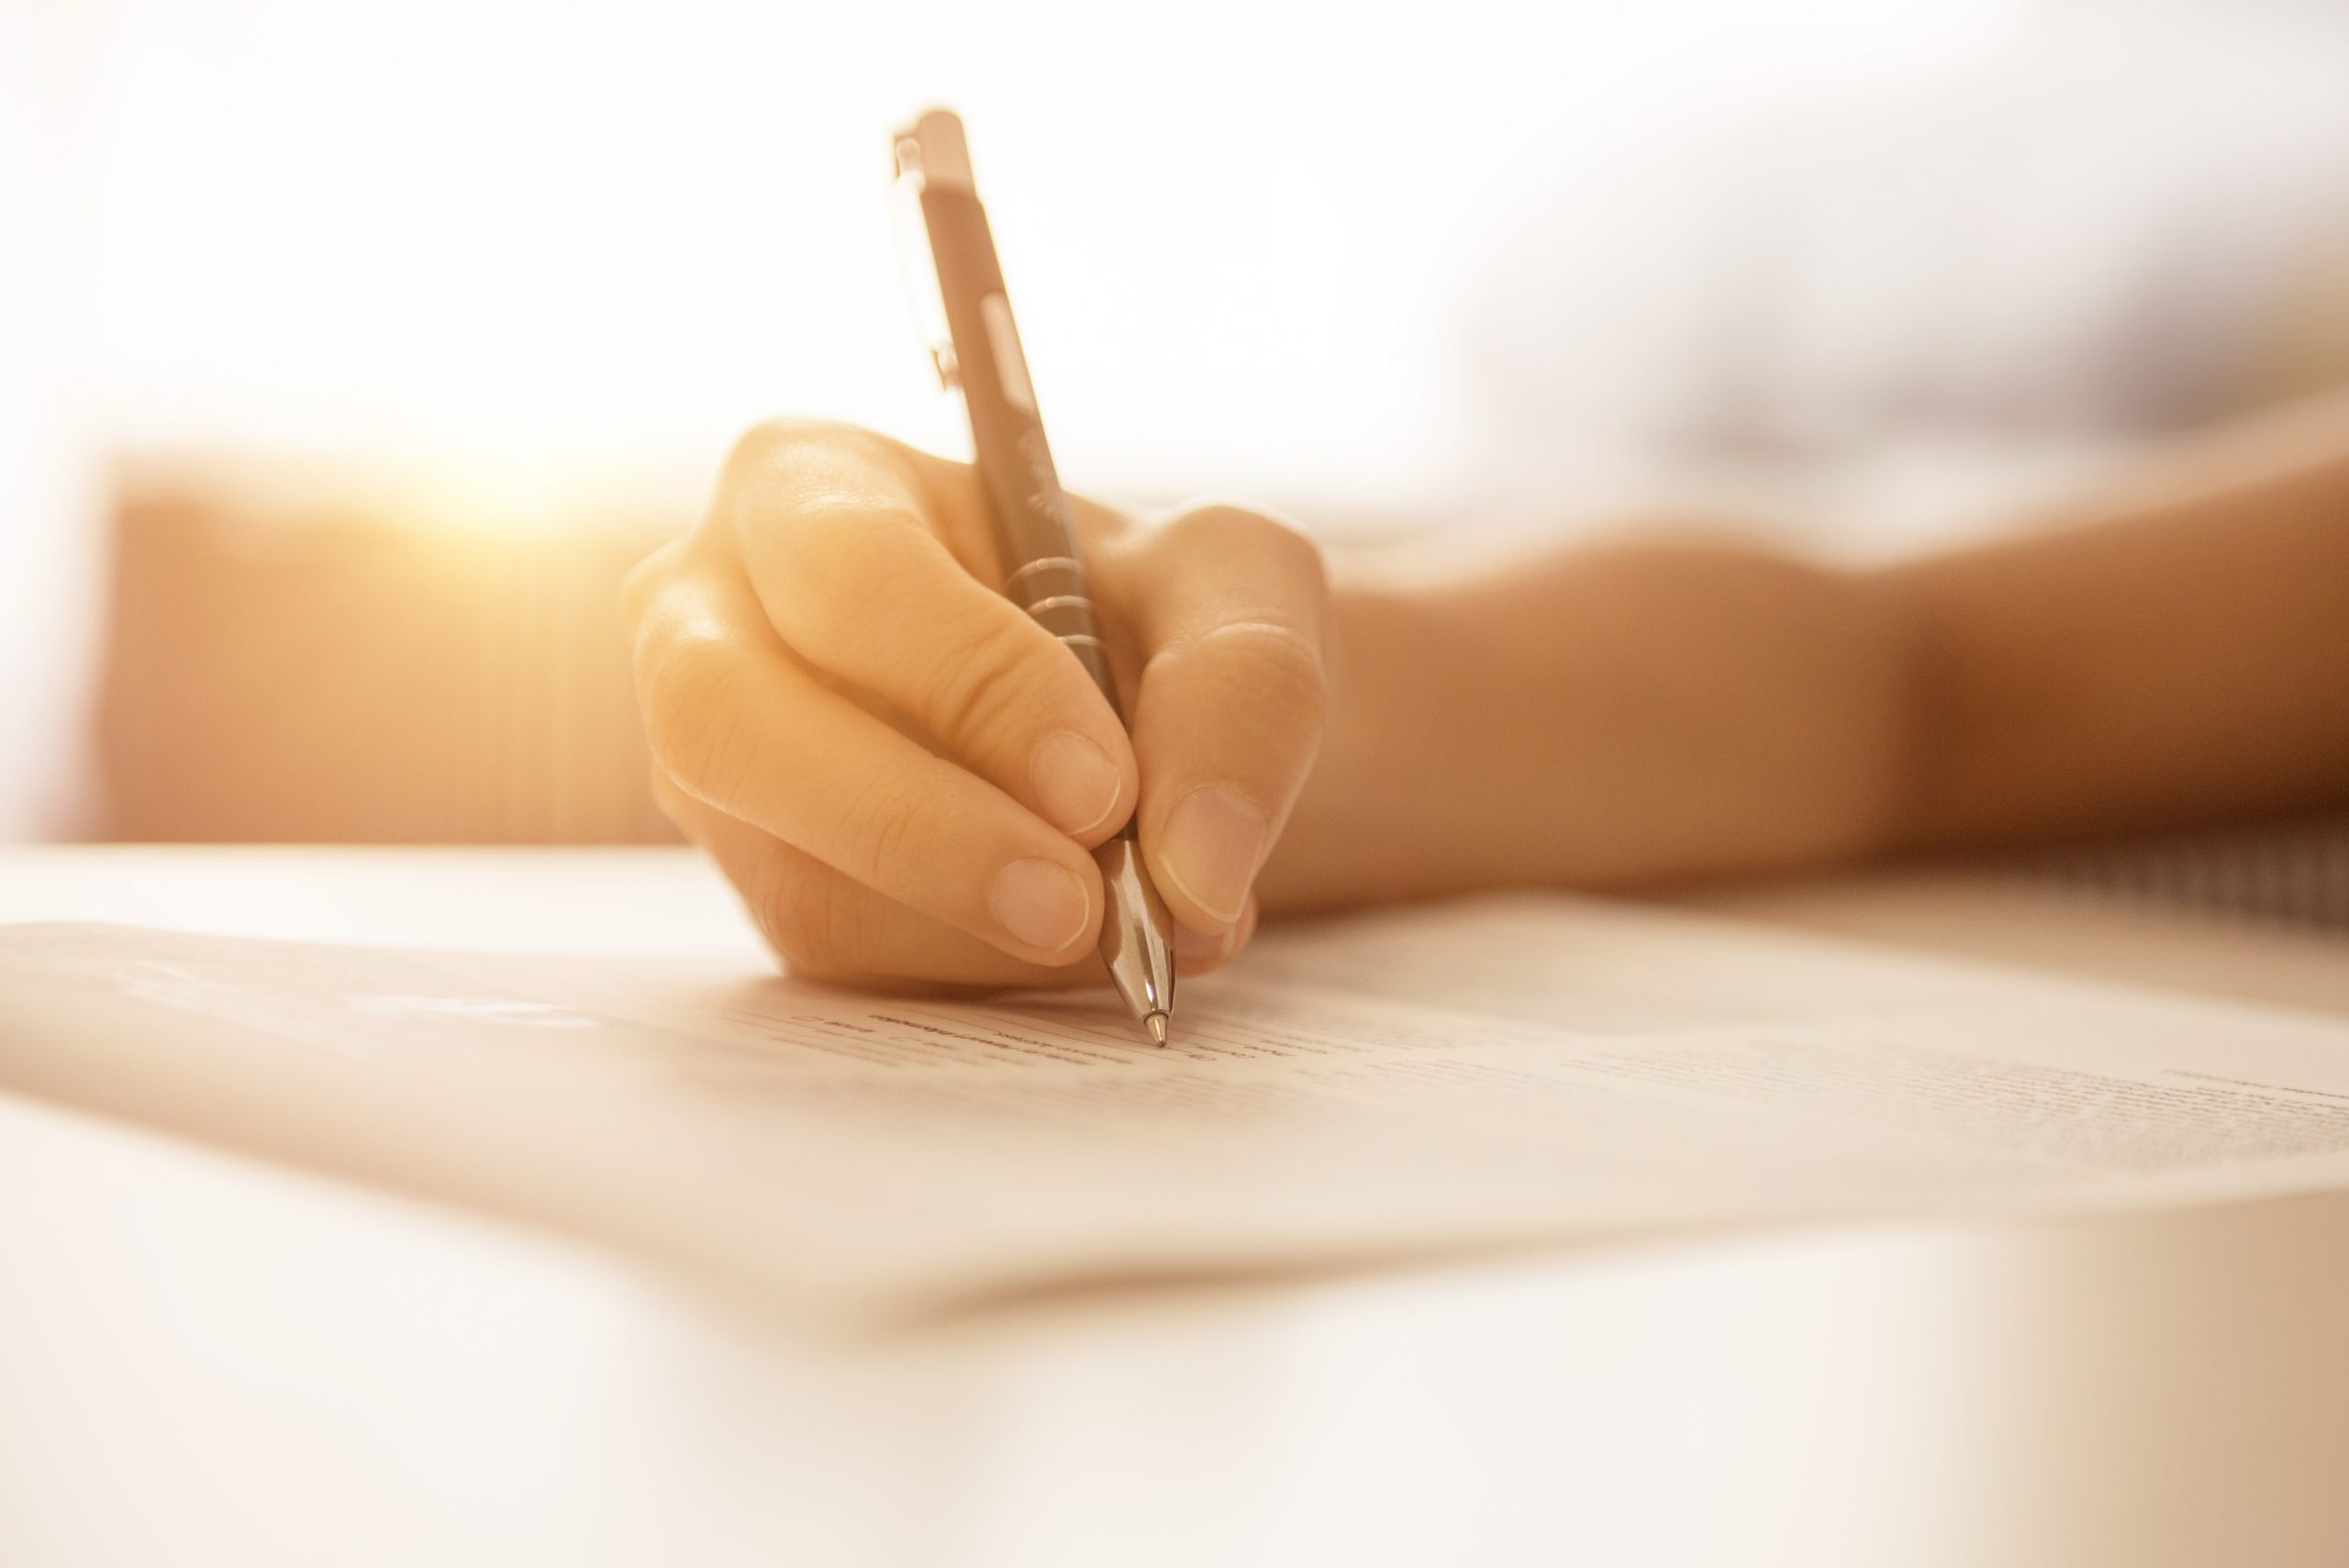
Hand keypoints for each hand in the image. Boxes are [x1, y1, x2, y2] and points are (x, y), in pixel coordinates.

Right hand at [623, 420, 1330, 990]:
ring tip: (1128, 921)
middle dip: (921, 832)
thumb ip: (1242, 687)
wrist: (1133, 707)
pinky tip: (1074, 930)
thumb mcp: (1236, 585)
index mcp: (805, 484)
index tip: (1106, 786)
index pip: (848, 575)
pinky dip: (980, 963)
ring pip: (798, 873)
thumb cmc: (1151, 604)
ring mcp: (722, 771)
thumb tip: (1197, 871)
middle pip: (735, 728)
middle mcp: (712, 618)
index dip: (972, 686)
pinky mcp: (770, 883)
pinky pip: (848, 954)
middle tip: (1083, 905)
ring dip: (975, 924)